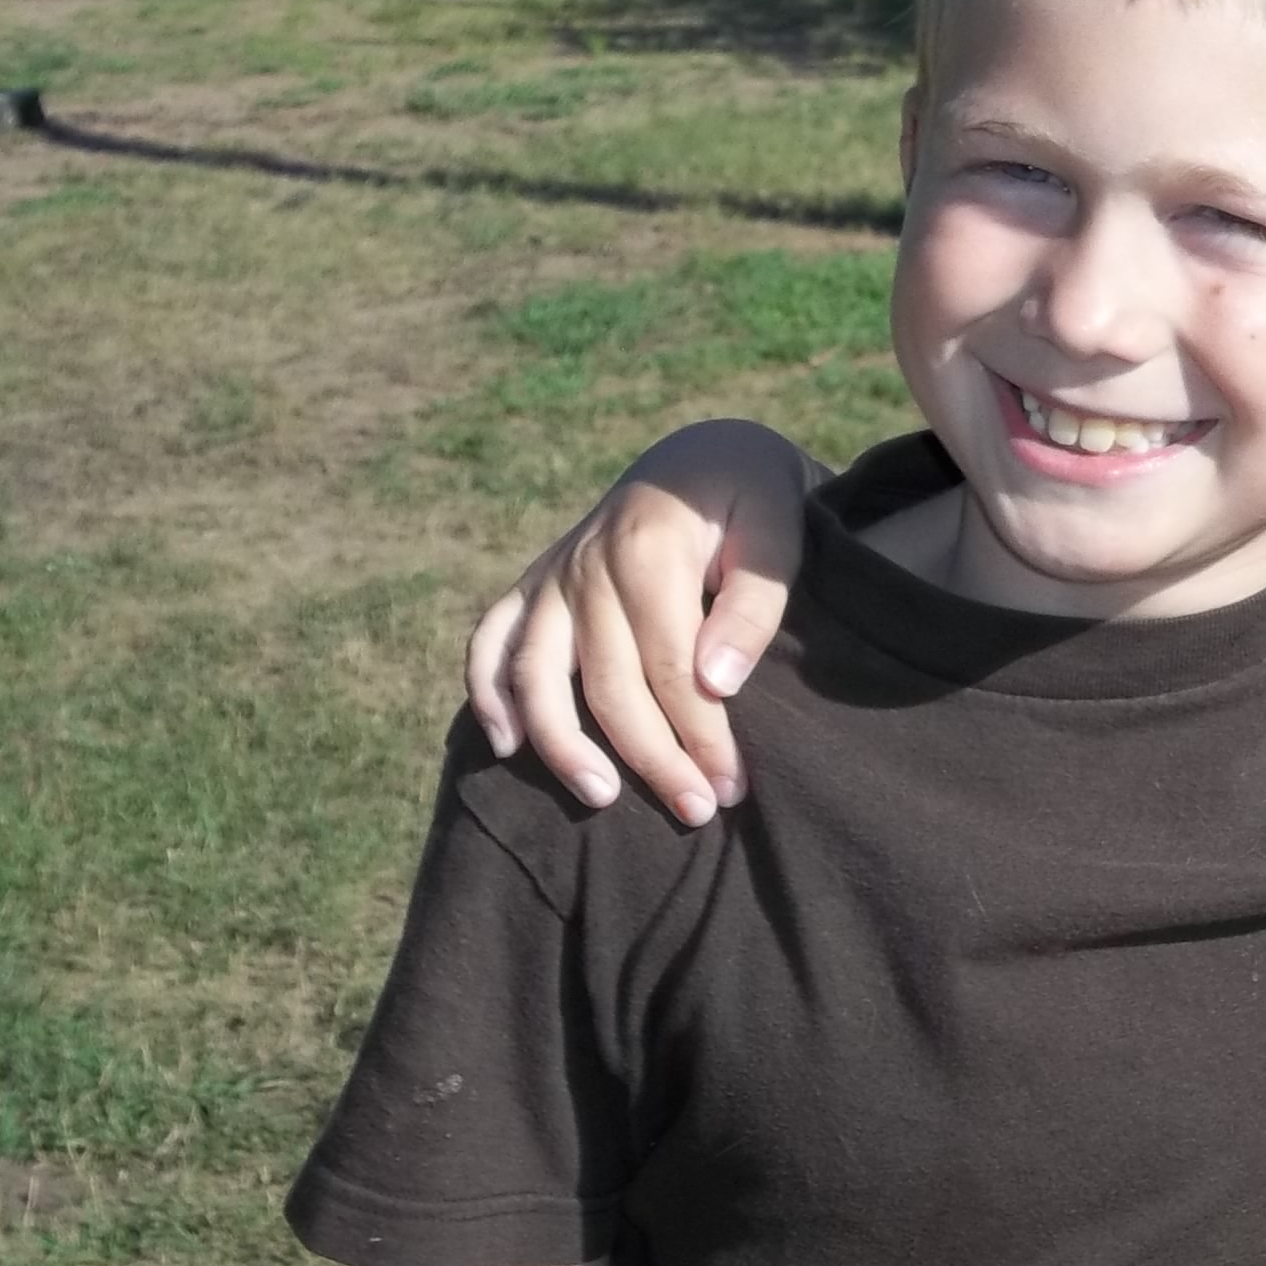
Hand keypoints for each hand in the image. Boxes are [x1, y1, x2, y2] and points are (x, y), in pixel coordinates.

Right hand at [464, 420, 813, 825]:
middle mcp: (587, 565)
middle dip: (654, 758)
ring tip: (601, 799)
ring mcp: (552, 575)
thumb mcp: (778, 533)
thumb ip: (753, 605)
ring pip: (536, 675)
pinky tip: (505, 747)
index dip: (701, 737)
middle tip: (697, 811)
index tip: (731, 787)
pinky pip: (489, 640)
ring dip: (563, 744)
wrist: (701, 454)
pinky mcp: (533, 584)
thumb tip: (715, 682)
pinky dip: (486, 693)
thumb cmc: (751, 500)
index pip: (672, 669)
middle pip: (610, 685)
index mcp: (649, 550)